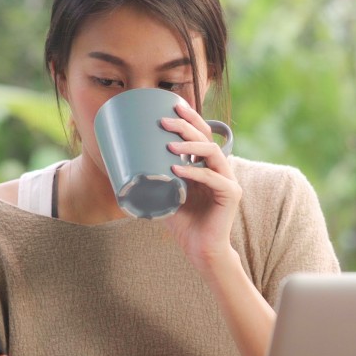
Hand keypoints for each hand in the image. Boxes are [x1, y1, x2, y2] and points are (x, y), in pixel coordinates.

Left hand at [161, 100, 241, 265]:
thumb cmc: (184, 224)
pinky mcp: (231, 195)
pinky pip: (213, 178)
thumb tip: (124, 165)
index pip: (202, 135)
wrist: (201, 250)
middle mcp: (220, 170)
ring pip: (212, 153)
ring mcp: (228, 181)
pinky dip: (194, 172)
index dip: (190, 118)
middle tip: (165, 120)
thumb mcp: (165, 195)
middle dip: (186, 125)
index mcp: (207, 166)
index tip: (173, 105)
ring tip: (169, 143)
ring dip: (190, 145)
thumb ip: (156, 179)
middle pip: (207, 138)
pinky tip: (177, 169)